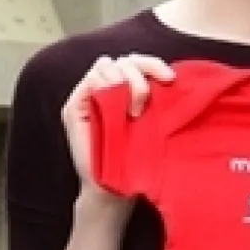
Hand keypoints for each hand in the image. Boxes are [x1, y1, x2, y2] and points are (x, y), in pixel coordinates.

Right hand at [61, 54, 175, 191]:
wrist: (113, 189)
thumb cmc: (136, 160)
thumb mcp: (153, 125)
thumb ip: (155, 99)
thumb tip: (175, 76)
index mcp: (126, 90)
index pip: (136, 61)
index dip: (153, 64)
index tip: (170, 79)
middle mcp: (105, 89)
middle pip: (123, 59)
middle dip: (141, 71)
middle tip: (148, 98)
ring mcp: (87, 96)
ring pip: (106, 65)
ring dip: (125, 81)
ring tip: (135, 110)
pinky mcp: (74, 107)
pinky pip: (91, 81)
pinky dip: (106, 87)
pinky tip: (118, 108)